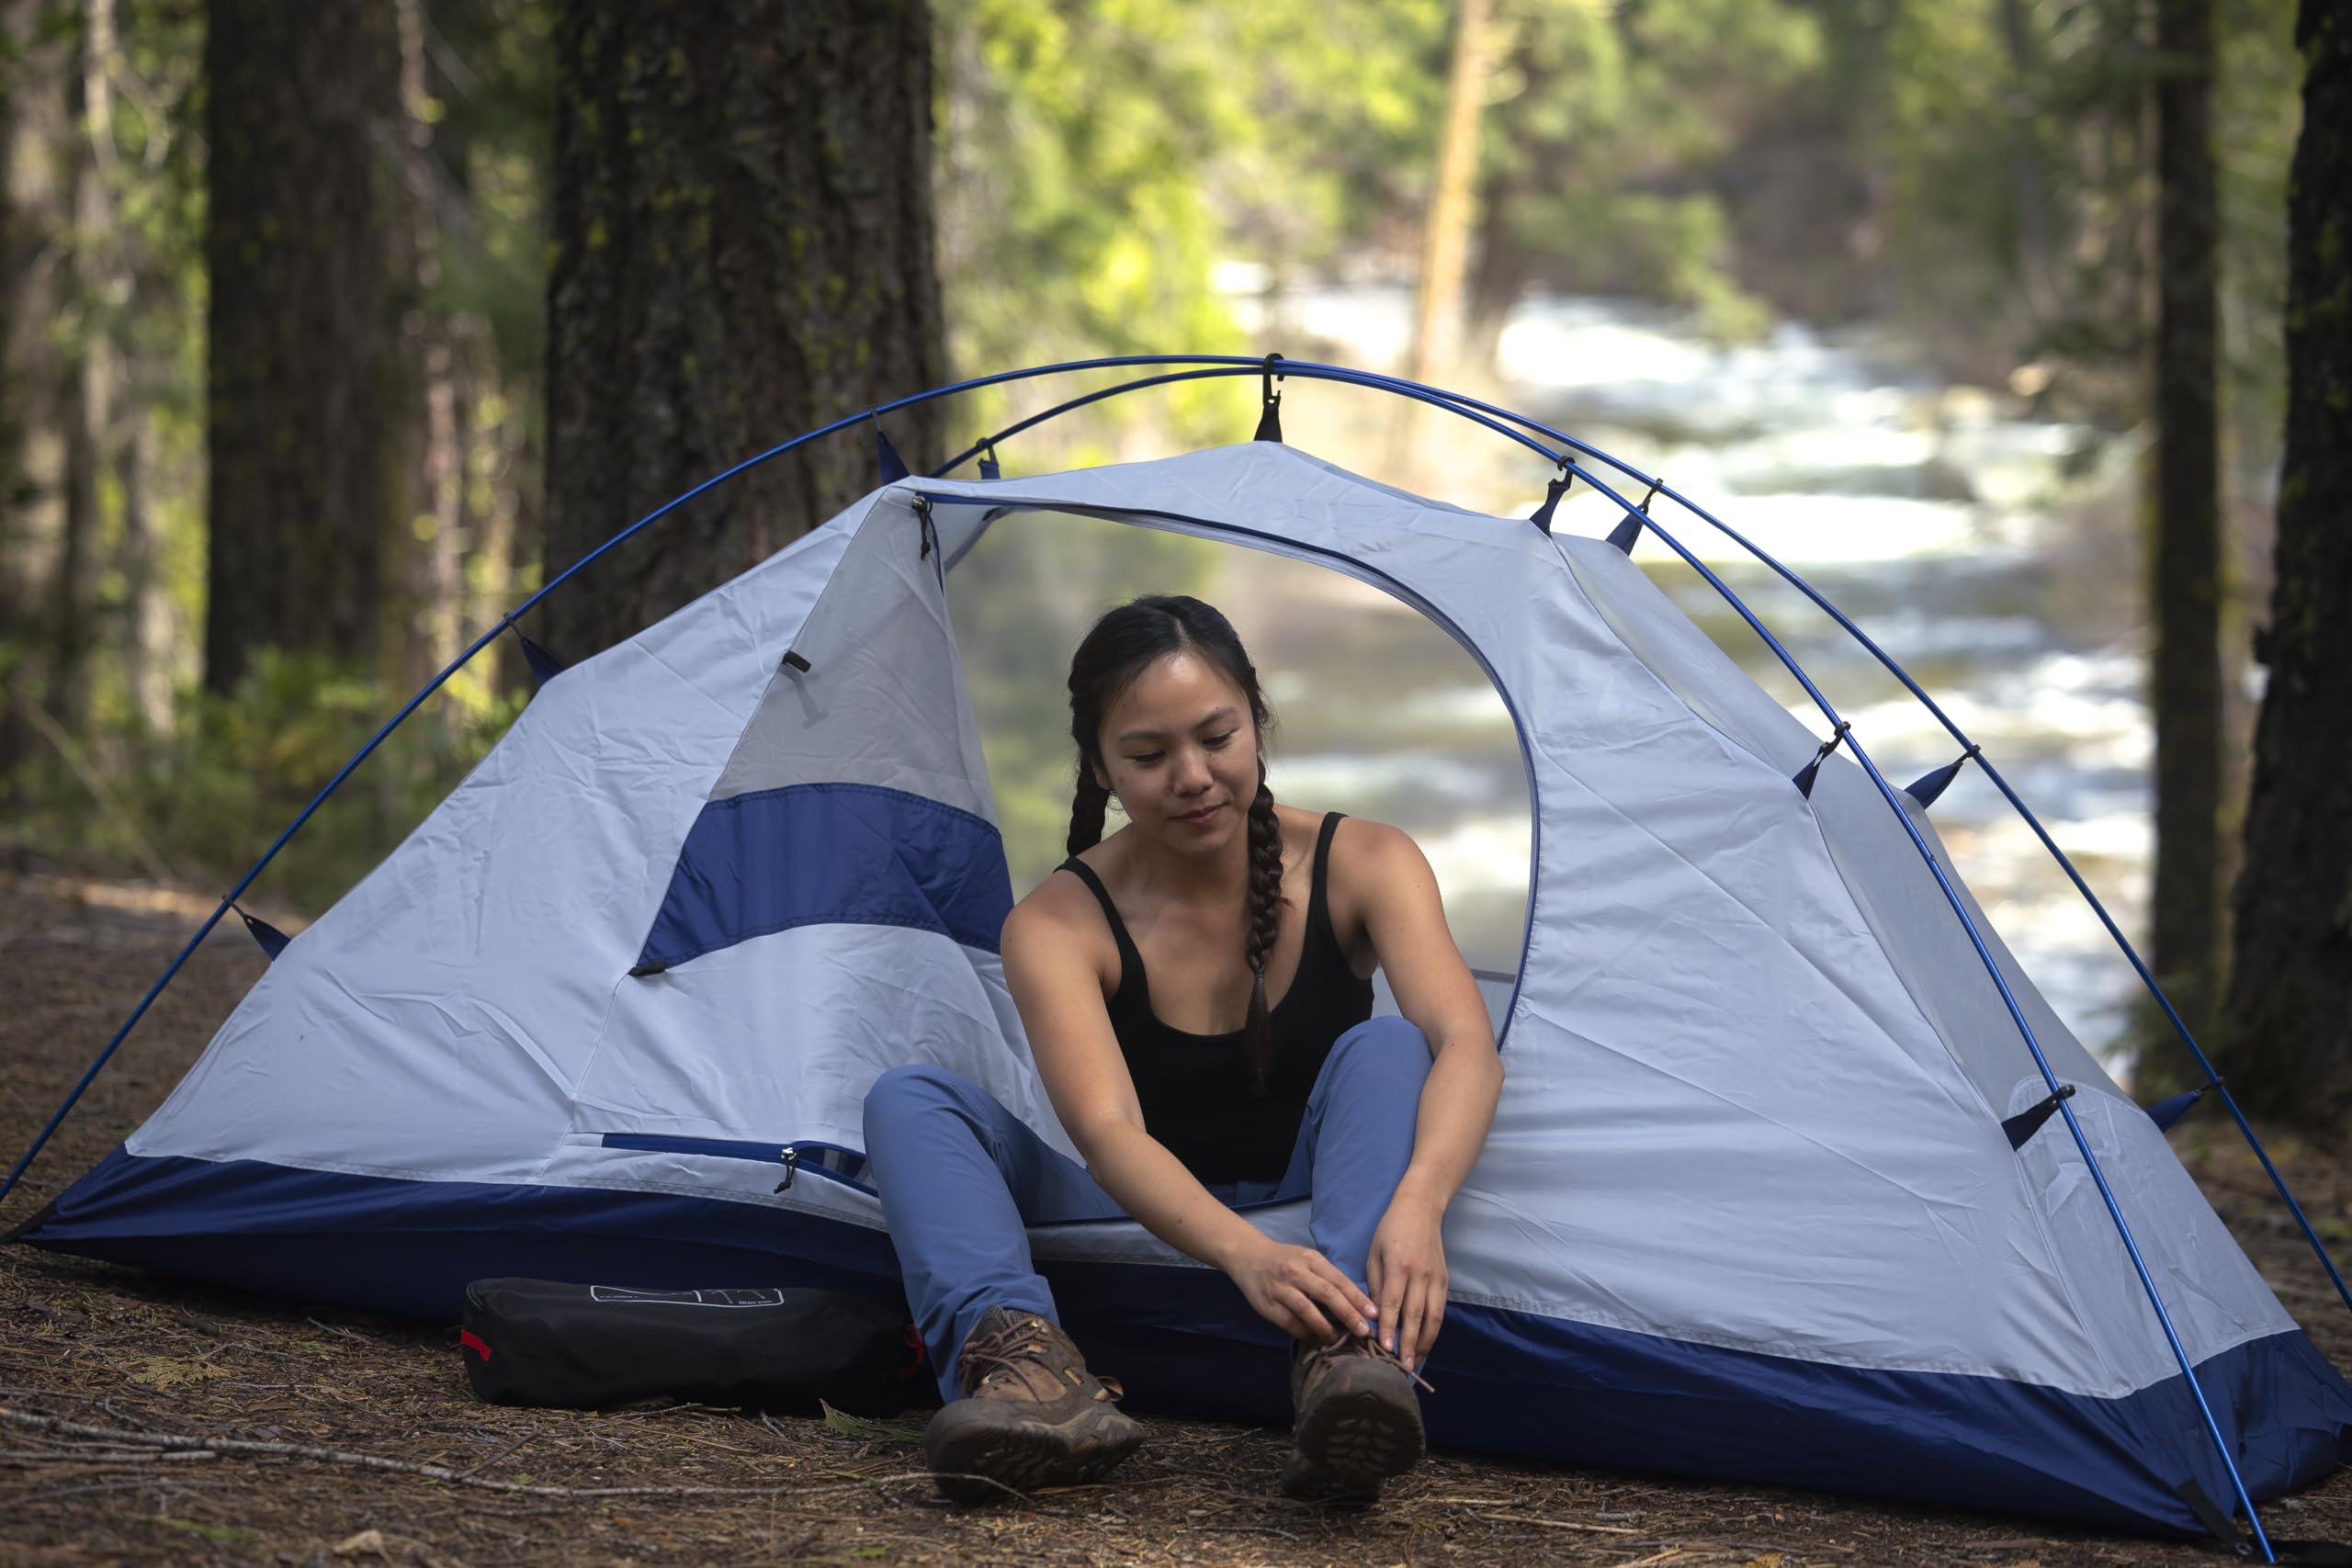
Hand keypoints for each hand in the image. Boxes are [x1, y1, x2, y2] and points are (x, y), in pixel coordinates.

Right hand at [1227, 1236, 1376, 1342]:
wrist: (1248, 1256)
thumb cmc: (1285, 1260)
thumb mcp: (1307, 1259)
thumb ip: (1327, 1277)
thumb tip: (1355, 1304)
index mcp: (1311, 1259)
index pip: (1339, 1280)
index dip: (1358, 1299)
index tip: (1374, 1314)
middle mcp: (1296, 1272)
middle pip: (1327, 1294)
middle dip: (1348, 1315)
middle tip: (1364, 1332)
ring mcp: (1280, 1288)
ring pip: (1308, 1310)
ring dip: (1326, 1328)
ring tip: (1338, 1339)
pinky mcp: (1267, 1305)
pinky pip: (1289, 1322)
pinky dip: (1304, 1332)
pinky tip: (1315, 1337)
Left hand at [1367, 1193, 1447, 1370]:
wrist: (1421, 1209)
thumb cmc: (1390, 1230)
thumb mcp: (1374, 1253)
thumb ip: (1375, 1284)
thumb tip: (1373, 1315)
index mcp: (1398, 1266)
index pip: (1392, 1303)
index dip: (1389, 1327)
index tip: (1385, 1347)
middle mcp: (1420, 1274)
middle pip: (1415, 1315)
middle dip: (1409, 1343)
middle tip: (1404, 1366)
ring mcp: (1435, 1278)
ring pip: (1433, 1316)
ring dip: (1425, 1341)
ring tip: (1417, 1360)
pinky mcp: (1445, 1281)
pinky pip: (1440, 1310)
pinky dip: (1434, 1329)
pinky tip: (1426, 1342)